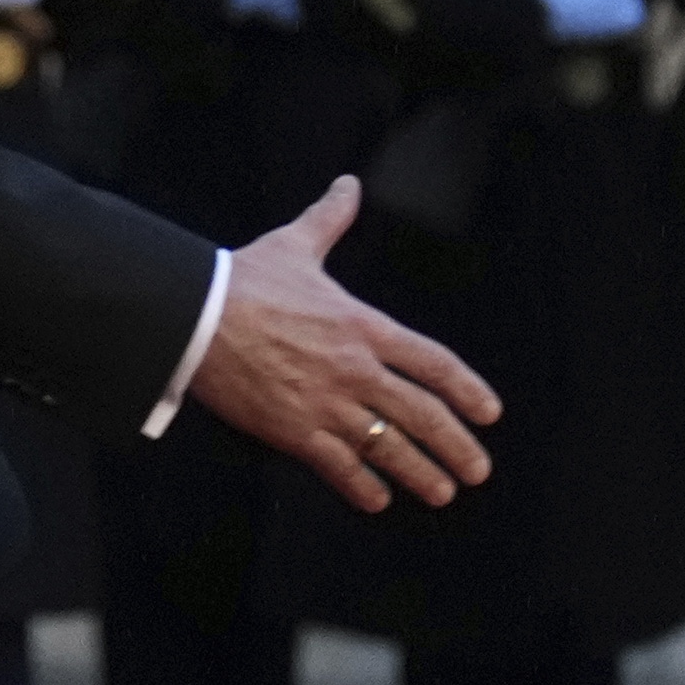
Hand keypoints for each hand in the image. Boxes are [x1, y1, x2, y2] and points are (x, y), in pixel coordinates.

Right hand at [191, 176, 501, 512]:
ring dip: (420, 473)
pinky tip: (378, 499)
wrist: (195, 317)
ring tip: (443, 492)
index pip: (434, 363)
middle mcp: (355, 368)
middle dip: (456, 445)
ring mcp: (327, 403)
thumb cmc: (244, 279)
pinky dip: (362, 486)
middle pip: (423, 414)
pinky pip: (339, 466)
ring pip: (389, 446)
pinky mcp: (294, 430)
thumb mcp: (296, 244)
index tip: (488, 412)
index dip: (468, 390)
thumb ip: (330, 218)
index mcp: (364, 326)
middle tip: (477, 469)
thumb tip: (347, 185)